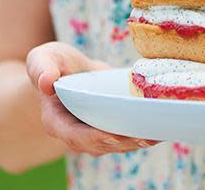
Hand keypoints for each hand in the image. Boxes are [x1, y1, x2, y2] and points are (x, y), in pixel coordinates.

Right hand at [26, 42, 157, 155]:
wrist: (67, 70)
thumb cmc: (54, 63)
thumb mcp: (43, 58)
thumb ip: (41, 68)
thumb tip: (46, 82)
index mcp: (57, 121)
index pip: (75, 136)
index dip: (94, 138)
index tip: (114, 135)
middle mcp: (77, 133)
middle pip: (101, 145)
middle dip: (124, 142)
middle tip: (146, 135)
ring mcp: (95, 132)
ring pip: (117, 144)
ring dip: (138, 141)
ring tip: (159, 133)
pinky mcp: (112, 126)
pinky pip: (127, 134)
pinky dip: (144, 132)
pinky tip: (162, 126)